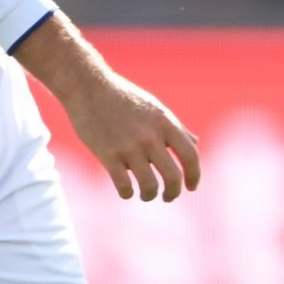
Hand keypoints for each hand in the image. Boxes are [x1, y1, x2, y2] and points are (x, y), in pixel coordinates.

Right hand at [59, 68, 201, 202]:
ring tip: (146, 193)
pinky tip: (126, 190)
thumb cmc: (124, 98)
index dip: (194, 175)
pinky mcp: (107, 155)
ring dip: (149, 195)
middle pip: (173, 177)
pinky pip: (124, 186)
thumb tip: (195, 143)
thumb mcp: (155, 108)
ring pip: (149, 186)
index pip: (190, 155)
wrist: (89, 87)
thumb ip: (176, 128)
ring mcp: (128, 147)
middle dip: (173, 192)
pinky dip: (127, 193)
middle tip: (168, 196)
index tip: (191, 186)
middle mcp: (150, 136)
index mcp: (165, 123)